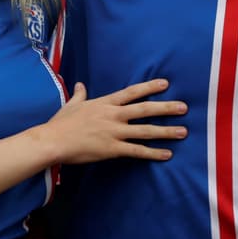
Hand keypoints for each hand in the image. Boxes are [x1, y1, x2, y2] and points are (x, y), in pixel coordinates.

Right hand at [39, 79, 186, 164]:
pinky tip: (167, 154)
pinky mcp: (112, 149)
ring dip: (166, 131)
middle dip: (166, 108)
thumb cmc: (61, 123)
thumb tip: (80, 84)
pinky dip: (153, 153)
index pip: (131, 92)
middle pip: (144, 110)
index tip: (165, 84)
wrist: (53, 141)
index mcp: (105, 103)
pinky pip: (137, 151)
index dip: (149, 87)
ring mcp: (114, 132)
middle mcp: (113, 115)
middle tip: (184, 107)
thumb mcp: (72, 104)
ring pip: (145, 131)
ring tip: (183, 131)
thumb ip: (80, 94)